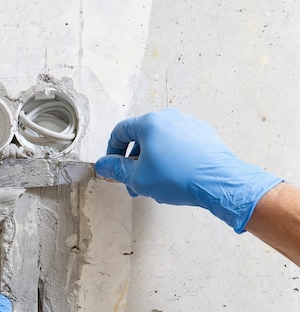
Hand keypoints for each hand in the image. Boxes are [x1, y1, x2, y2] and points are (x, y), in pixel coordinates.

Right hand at [95, 108, 281, 231]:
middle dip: (134, 161)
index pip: (120, 131)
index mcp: (149, 123)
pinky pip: (179, 144)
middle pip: (141, 137)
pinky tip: (175, 177)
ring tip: (155, 183)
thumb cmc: (177, 178)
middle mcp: (169, 117)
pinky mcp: (204, 134)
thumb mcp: (137, 178)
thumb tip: (102, 165)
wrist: (219, 183)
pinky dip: (171, 157)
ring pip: (161, 141)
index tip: (113, 167)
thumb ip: (115, 169)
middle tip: (134, 182)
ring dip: (152, 161)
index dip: (112, 151)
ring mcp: (189, 124)